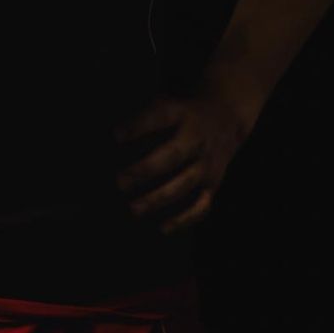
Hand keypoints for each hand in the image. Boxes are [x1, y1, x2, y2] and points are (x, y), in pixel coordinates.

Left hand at [114, 88, 250, 233]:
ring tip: (132, 209)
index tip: (115, 135)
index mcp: (182, 114)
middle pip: (174, 154)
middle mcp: (197, 139)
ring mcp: (207, 164)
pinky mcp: (213, 184)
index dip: (138, 125)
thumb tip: (107, 140)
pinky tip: (162, 228)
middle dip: (146, 169)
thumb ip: (142, 119)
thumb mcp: (166, 104)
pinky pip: (201, 205)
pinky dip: (184, 219)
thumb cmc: (180, 116)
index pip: (161, 116)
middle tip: (119, 182)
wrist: (226, 119)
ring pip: (185, 183)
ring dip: (158, 198)